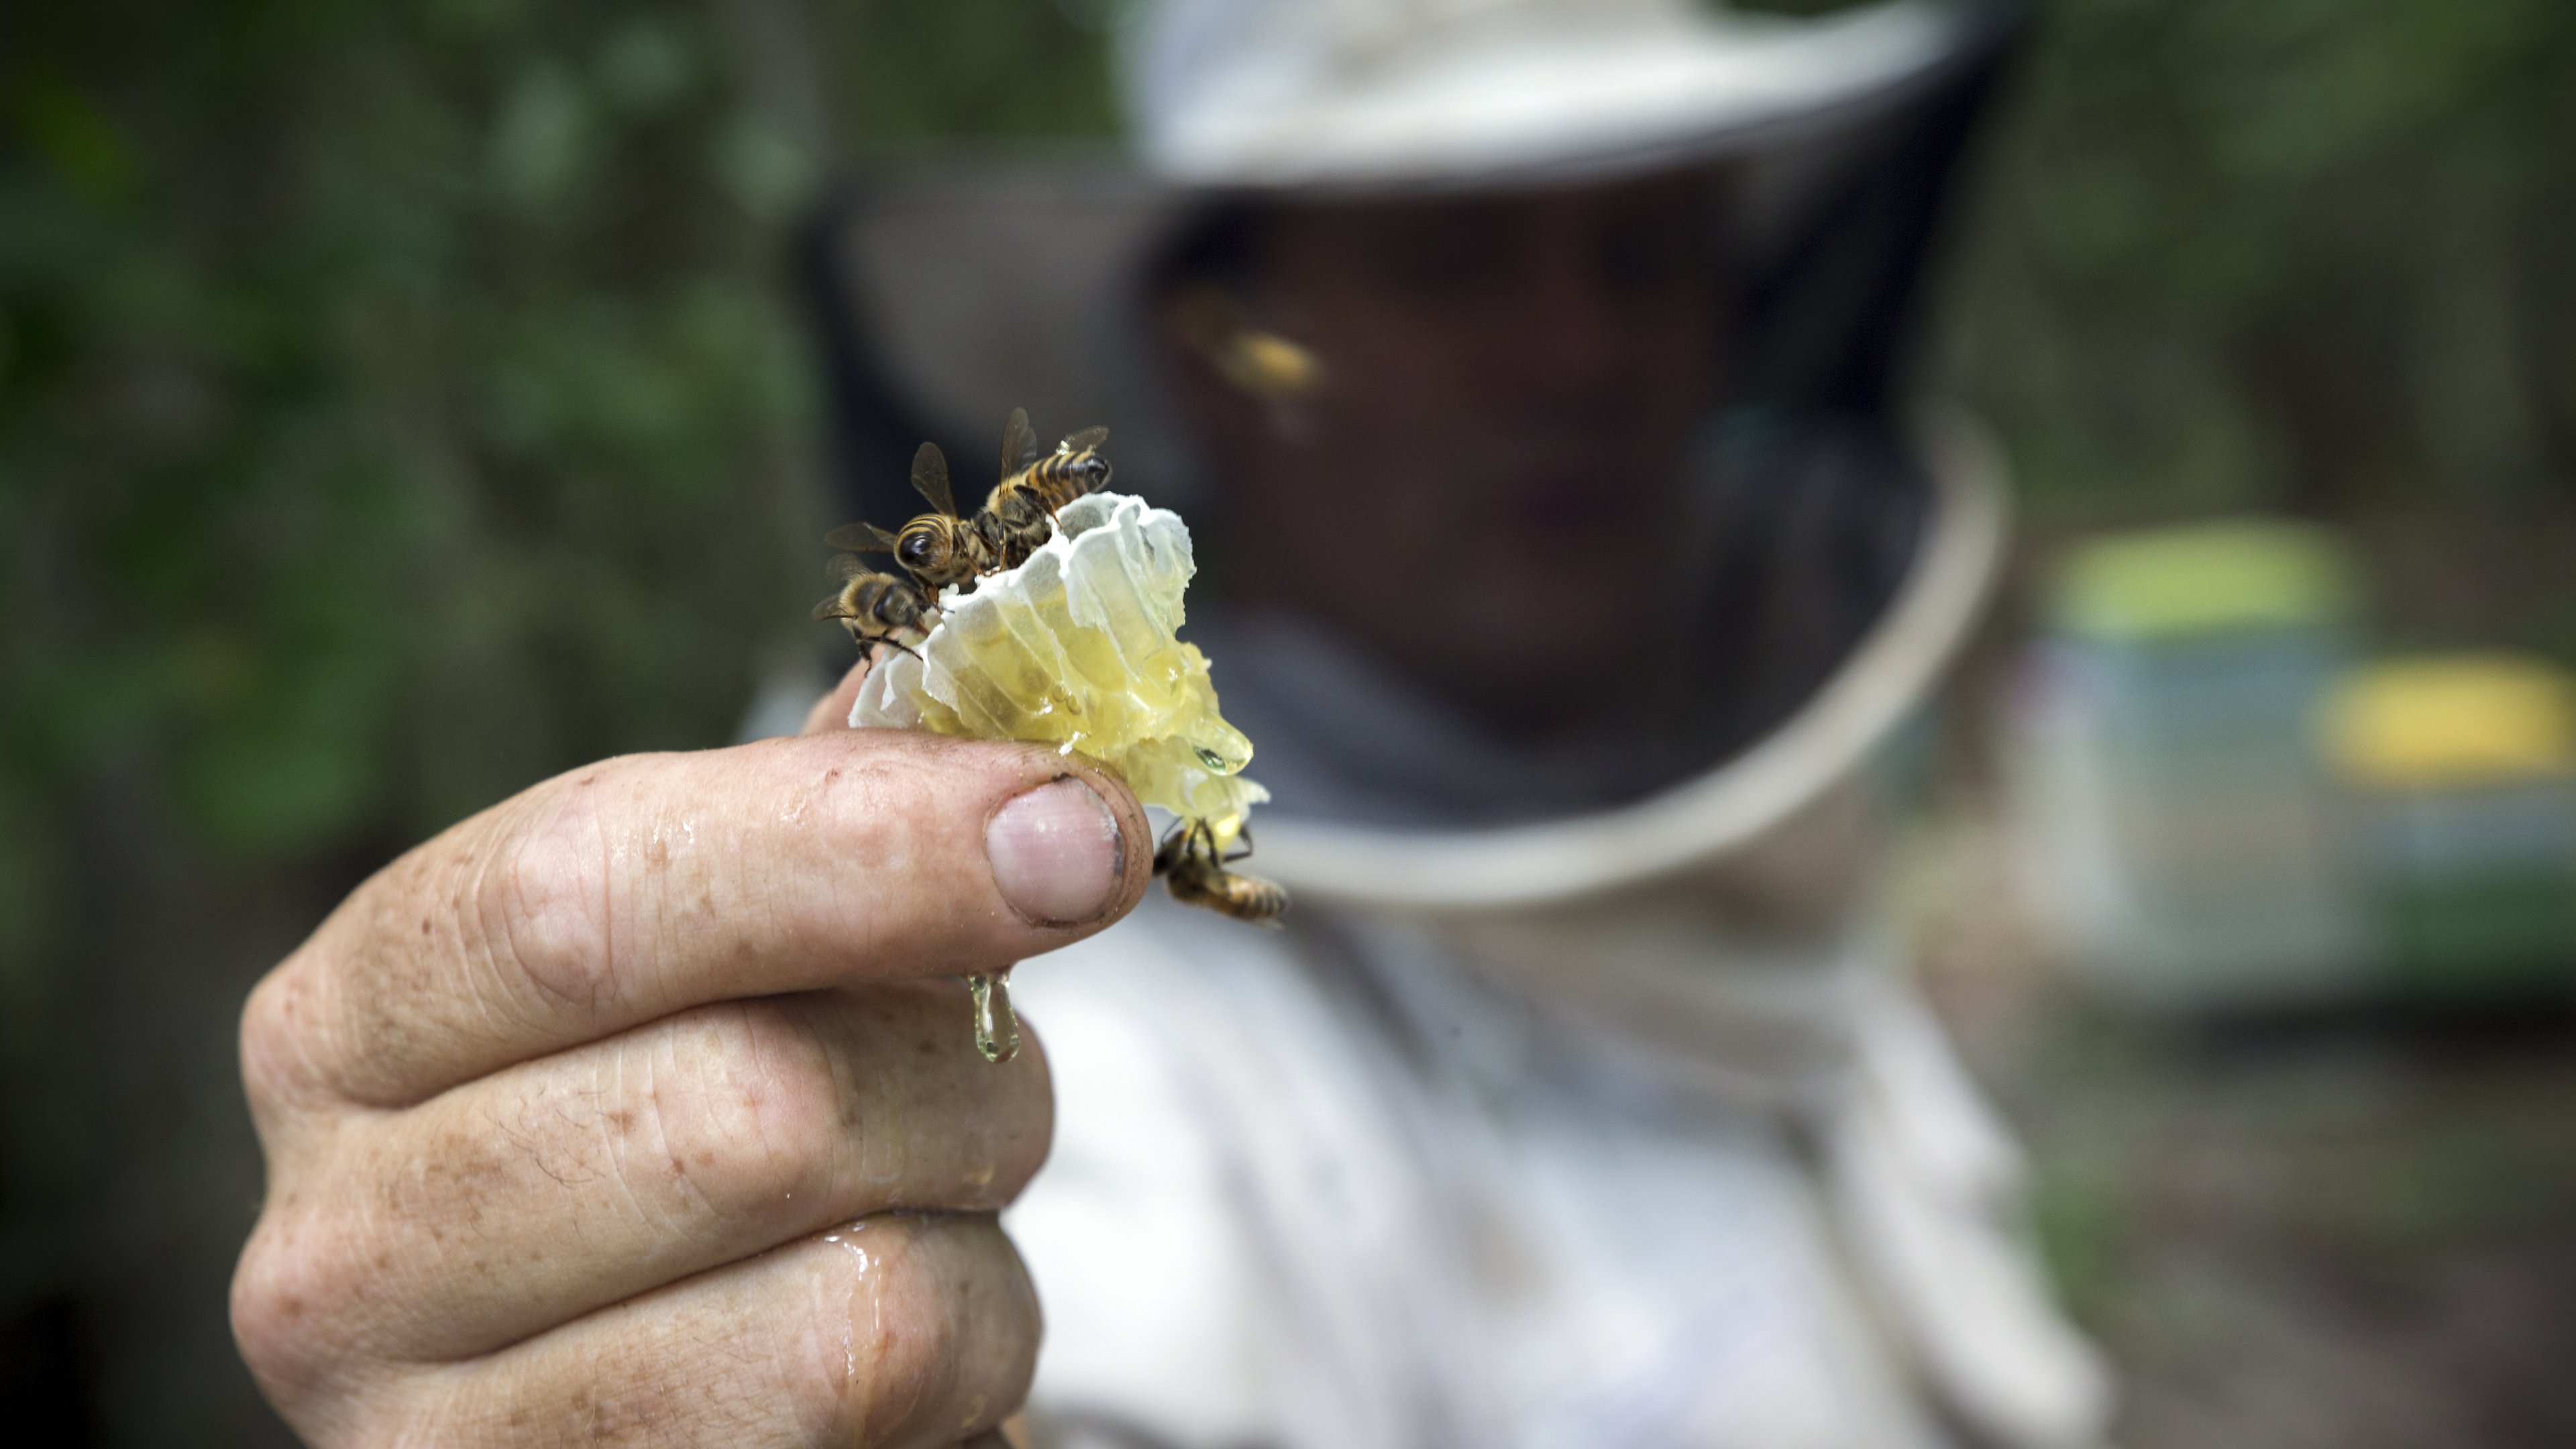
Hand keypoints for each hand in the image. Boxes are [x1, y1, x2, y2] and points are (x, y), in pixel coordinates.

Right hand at [231, 669, 1147, 1446]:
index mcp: (359, 1020)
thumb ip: (835, 816)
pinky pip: (880, 1408)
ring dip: (969, 1227)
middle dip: (962, 1069)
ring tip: (926, 1212)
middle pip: (751, 1102)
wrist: (700, 1407)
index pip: (588, 889)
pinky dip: (971, 1354)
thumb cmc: (714, 1147)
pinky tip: (901, 1345)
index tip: (1078, 824)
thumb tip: (998, 681)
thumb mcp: (738, 960)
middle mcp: (343, 1244)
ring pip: (853, 1295)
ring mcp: (439, 1440)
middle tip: (998, 1064)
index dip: (864, 841)